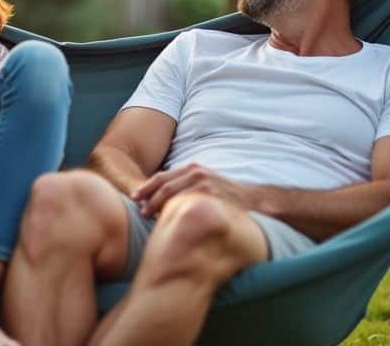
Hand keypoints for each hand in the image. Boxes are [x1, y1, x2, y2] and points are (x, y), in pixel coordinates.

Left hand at [132, 164, 281, 218]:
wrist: (255, 201)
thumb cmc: (226, 196)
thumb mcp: (206, 184)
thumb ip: (187, 187)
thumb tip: (164, 199)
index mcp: (193, 169)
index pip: (162, 177)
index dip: (146, 187)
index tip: (135, 198)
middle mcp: (197, 172)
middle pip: (163, 184)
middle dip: (148, 197)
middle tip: (140, 211)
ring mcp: (203, 183)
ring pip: (171, 193)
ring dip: (157, 206)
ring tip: (149, 217)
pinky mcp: (210, 194)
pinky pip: (185, 203)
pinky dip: (174, 210)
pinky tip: (167, 221)